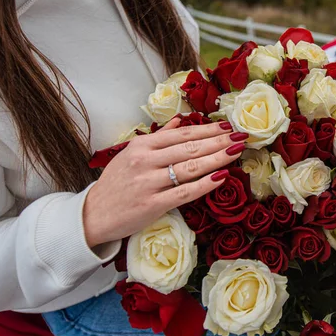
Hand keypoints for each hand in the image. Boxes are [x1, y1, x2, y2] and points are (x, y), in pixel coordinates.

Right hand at [83, 118, 246, 246]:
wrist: (93, 214)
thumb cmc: (116, 183)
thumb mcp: (131, 154)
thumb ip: (158, 137)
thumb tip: (180, 121)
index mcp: (142, 145)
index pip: (183, 134)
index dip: (209, 130)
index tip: (229, 126)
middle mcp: (146, 160)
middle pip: (191, 148)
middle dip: (219, 141)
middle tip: (241, 136)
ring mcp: (150, 182)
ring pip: (191, 167)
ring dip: (217, 158)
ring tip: (237, 151)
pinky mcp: (153, 204)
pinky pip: (185, 192)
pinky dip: (205, 184)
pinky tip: (222, 177)